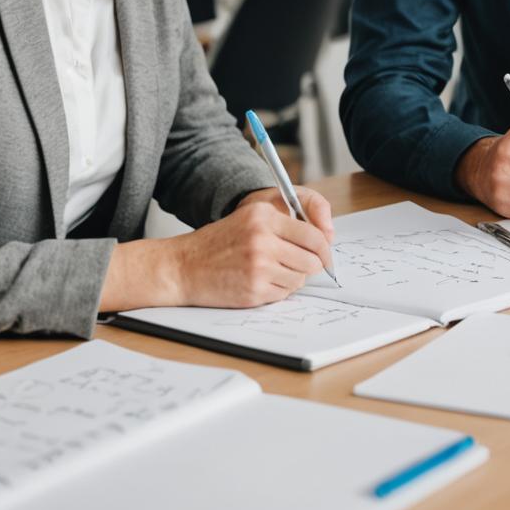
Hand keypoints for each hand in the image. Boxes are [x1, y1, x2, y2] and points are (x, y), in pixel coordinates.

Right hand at [169, 186, 335, 306]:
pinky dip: (279, 291)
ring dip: (293, 278)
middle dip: (312, 265)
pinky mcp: (254, 290)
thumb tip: (323, 239)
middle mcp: (263, 239)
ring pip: (300, 278)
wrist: (183, 267)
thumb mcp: (250, 218)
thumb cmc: (218, 242)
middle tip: (302, 266)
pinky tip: (262, 282)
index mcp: (264, 216)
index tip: (325, 254)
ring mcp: (258, 266)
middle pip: (312, 259)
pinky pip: (284, 293)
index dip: (324, 248)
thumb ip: (286, 223)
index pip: (313, 235)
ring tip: (273, 272)